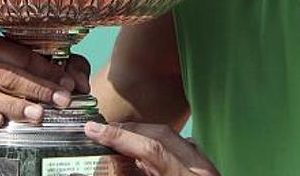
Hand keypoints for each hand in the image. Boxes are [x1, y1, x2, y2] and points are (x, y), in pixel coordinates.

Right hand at [0, 35, 90, 132]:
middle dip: (38, 89)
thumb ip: (68, 68)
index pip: (24, 57)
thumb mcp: (47, 69)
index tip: (69, 85)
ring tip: (37, 114)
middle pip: (9, 76)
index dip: (48, 71)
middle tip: (60, 101)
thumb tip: (81, 84)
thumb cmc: (20, 80)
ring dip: (15, 106)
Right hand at [85, 122, 219, 175]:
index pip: (151, 148)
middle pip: (162, 134)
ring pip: (172, 137)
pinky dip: (157, 145)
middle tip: (100, 131)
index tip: (93, 130)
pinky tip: (140, 151)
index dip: (119, 136)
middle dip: (128, 130)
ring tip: (115, 137)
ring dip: (141, 135)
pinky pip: (180, 147)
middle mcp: (200, 169)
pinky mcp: (204, 168)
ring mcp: (205, 167)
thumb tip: (99, 166)